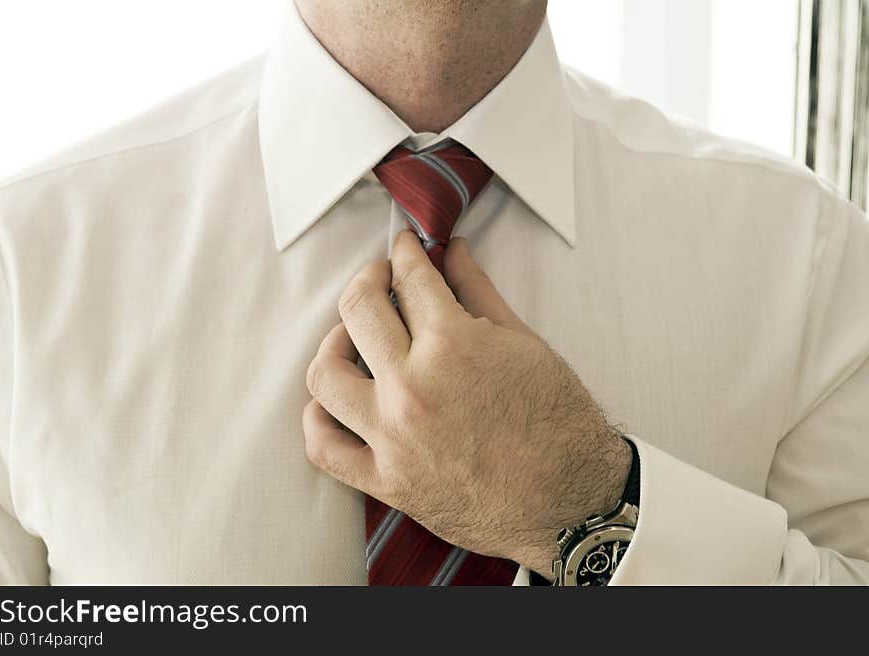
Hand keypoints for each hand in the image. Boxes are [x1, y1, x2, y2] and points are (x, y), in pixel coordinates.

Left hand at [303, 230, 631, 576]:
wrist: (571, 501)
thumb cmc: (558, 423)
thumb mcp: (524, 344)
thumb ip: (478, 292)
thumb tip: (452, 252)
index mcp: (452, 346)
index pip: (411, 278)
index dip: (406, 252)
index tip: (404, 247)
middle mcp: (413, 387)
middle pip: (359, 309)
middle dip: (369, 278)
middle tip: (382, 278)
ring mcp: (393, 437)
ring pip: (325, 374)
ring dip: (334, 343)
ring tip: (354, 339)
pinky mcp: (386, 481)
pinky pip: (324, 448)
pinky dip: (319, 420)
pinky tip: (336, 401)